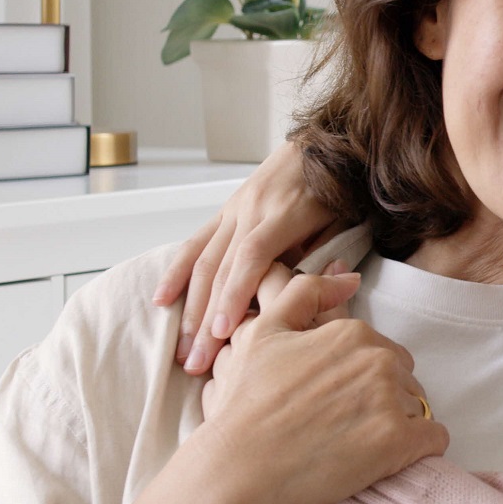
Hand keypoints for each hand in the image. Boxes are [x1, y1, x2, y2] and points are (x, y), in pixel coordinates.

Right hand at [154, 140, 338, 373]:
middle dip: (206, 319)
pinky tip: (160, 300)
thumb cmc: (338, 186)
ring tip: (182, 348)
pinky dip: (176, 273)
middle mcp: (251, 211)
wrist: (322, 142)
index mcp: (283, 214)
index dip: (236, 294)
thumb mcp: (341, 218)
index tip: (223, 331)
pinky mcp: (225, 210)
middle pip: (221, 269)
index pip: (252, 258)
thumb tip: (306, 292)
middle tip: (197, 361)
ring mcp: (233, 210)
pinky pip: (195, 243)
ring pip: (202, 261)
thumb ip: (322, 254)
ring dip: (188, 308)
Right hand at [191, 263, 447, 503]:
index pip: (384, 353)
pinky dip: (421, 447)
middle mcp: (378, 361)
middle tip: (347, 423)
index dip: (363, 378)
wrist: (239, 463)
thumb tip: (352, 276)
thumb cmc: (248, 401)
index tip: (338, 400)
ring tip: (359, 442)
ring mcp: (390, 401)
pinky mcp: (397, 443)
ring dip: (398, 424)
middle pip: (404, 379)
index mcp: (353, 333)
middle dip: (384, 398)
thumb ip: (308, 293)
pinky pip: (435, 438)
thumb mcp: (265, 330)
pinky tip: (391, 456)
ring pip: (419, 408)